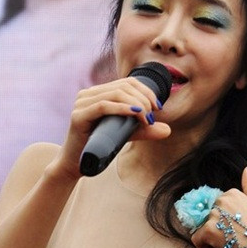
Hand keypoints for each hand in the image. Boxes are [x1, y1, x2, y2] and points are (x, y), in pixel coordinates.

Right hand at [51, 77, 170, 178]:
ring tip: (146, 118)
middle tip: (153, 116)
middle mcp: (89, 94)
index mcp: (99, 93)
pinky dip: (122, 108)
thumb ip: (144, 130)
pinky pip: (103, 106)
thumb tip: (168, 130)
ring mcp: (82, 103)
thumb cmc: (101, 147)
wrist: (79, 165)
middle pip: (123, 86)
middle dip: (143, 99)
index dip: (146, 91)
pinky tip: (135, 114)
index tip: (158, 107)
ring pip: (115, 94)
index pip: (127, 82)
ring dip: (136, 104)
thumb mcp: (126, 135)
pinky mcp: (78, 116)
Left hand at [190, 166, 246, 247]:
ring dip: (211, 240)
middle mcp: (221, 201)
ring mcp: (214, 215)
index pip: (218, 208)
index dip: (226, 221)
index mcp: (232, 193)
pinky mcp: (208, 230)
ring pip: (202, 228)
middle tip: (233, 240)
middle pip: (209, 217)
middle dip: (218, 229)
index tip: (238, 230)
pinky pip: (197, 240)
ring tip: (227, 247)